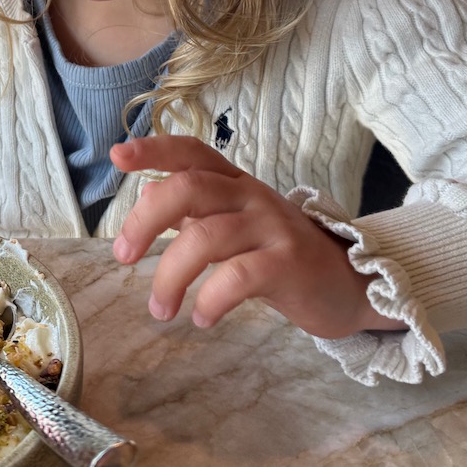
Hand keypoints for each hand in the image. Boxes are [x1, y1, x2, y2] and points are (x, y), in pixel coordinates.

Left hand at [110, 136, 407, 338]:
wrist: (349, 284)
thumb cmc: (280, 254)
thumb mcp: (236, 223)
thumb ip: (194, 210)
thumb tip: (144, 194)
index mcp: (234, 183)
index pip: (192, 152)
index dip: (154, 149)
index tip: (117, 156)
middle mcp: (251, 196)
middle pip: (189, 187)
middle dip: (146, 220)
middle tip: (124, 256)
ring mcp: (272, 227)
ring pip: (206, 238)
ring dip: (170, 277)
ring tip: (160, 309)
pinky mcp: (289, 264)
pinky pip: (239, 276)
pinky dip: (211, 299)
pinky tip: (202, 318)